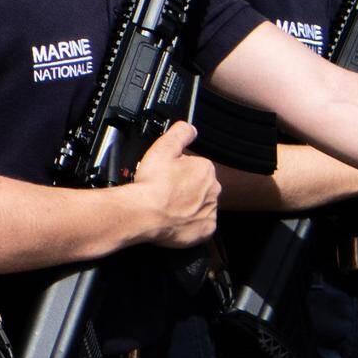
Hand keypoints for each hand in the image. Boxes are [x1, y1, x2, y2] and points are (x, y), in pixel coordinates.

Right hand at [122, 122, 221, 252]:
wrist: (145, 214)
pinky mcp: (205, 230)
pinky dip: (190, 224)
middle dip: (186, 188)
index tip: (167, 176)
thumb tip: (190, 127)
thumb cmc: (152, 184)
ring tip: (168, 207)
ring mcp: (210, 211)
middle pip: (199, 187)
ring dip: (188, 206)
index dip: (179, 171)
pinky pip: (200, 225)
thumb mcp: (163, 147)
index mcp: (205, 169)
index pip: (196, 167)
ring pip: (200, 206)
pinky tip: (175, 220)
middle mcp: (213, 190)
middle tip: (166, 192)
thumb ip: (180, 133)